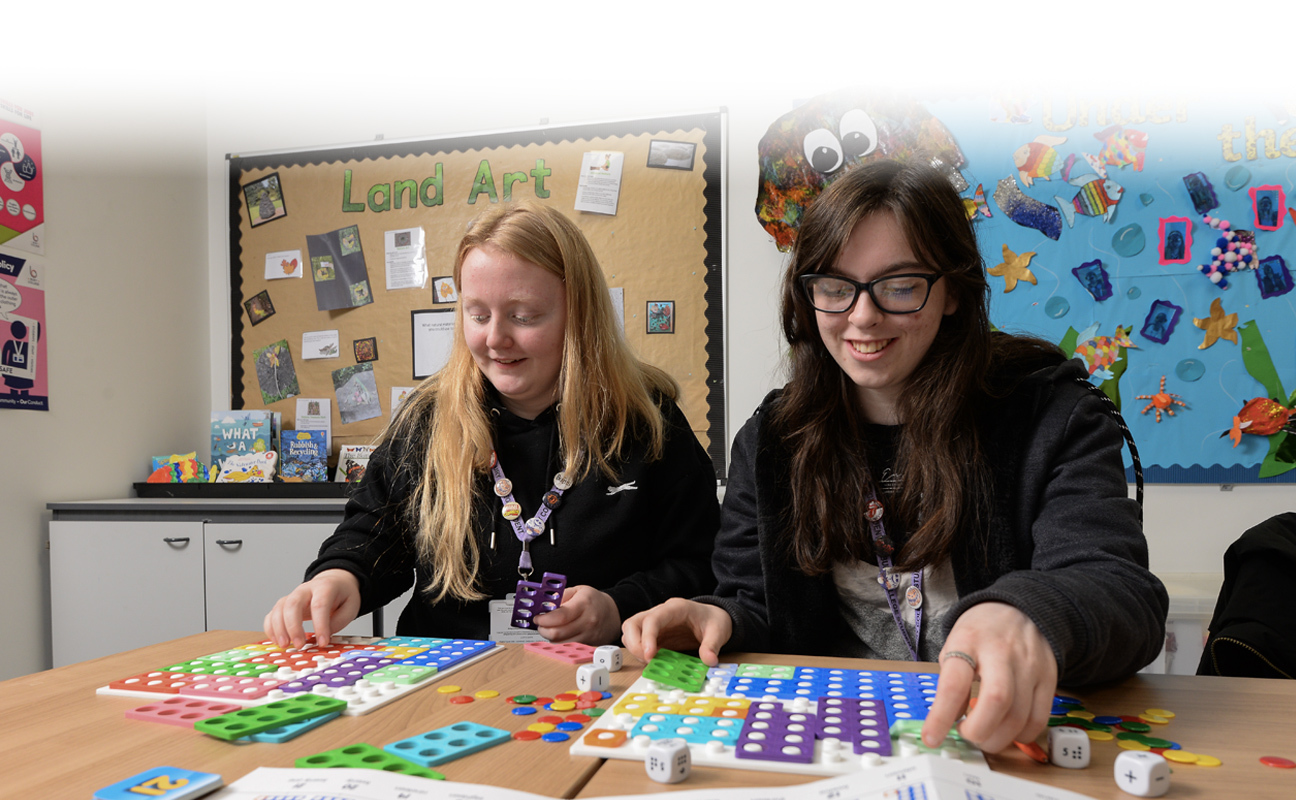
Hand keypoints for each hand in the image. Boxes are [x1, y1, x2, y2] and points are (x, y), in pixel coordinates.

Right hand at [263, 569, 361, 648]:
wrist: (334, 582)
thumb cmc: (342, 595)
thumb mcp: (352, 606)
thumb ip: (340, 620)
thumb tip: (324, 634)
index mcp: (325, 587)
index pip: (319, 605)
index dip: (320, 625)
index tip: (322, 642)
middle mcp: (305, 589)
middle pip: (293, 604)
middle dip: (293, 627)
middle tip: (299, 645)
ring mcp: (293, 596)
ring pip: (279, 608)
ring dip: (279, 629)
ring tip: (285, 645)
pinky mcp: (285, 604)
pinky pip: (272, 614)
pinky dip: (271, 628)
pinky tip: (277, 640)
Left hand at [534, 585, 620, 644]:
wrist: (613, 614)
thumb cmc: (594, 601)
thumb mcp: (578, 590)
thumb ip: (561, 596)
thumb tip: (543, 605)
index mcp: (584, 604)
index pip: (560, 616)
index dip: (544, 619)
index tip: (537, 618)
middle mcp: (587, 621)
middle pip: (558, 633)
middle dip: (543, 630)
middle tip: (540, 625)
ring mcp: (589, 635)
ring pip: (561, 643)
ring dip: (550, 637)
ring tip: (549, 629)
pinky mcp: (589, 645)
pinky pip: (569, 647)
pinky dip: (560, 642)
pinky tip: (559, 634)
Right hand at [621, 597, 732, 665]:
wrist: (712, 618)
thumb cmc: (713, 620)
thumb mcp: (719, 631)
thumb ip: (712, 645)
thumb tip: (709, 661)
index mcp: (675, 608)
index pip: (652, 619)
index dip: (647, 637)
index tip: (650, 655)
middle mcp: (659, 613)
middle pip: (633, 623)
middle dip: (634, 644)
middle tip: (647, 661)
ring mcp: (654, 624)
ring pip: (630, 632)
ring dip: (635, 649)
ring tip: (652, 663)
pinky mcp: (654, 636)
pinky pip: (637, 642)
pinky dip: (640, 654)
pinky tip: (654, 663)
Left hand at [921, 601, 1057, 753]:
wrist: (1020, 609)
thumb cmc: (981, 632)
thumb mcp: (954, 646)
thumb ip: (950, 681)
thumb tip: (949, 720)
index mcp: (968, 641)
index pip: (954, 683)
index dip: (941, 716)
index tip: (931, 738)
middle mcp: (1001, 652)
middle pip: (997, 700)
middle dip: (978, 731)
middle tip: (966, 734)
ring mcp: (1030, 666)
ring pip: (1020, 716)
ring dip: (997, 738)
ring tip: (983, 734)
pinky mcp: (1049, 679)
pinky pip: (1039, 719)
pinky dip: (1020, 735)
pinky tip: (1007, 730)